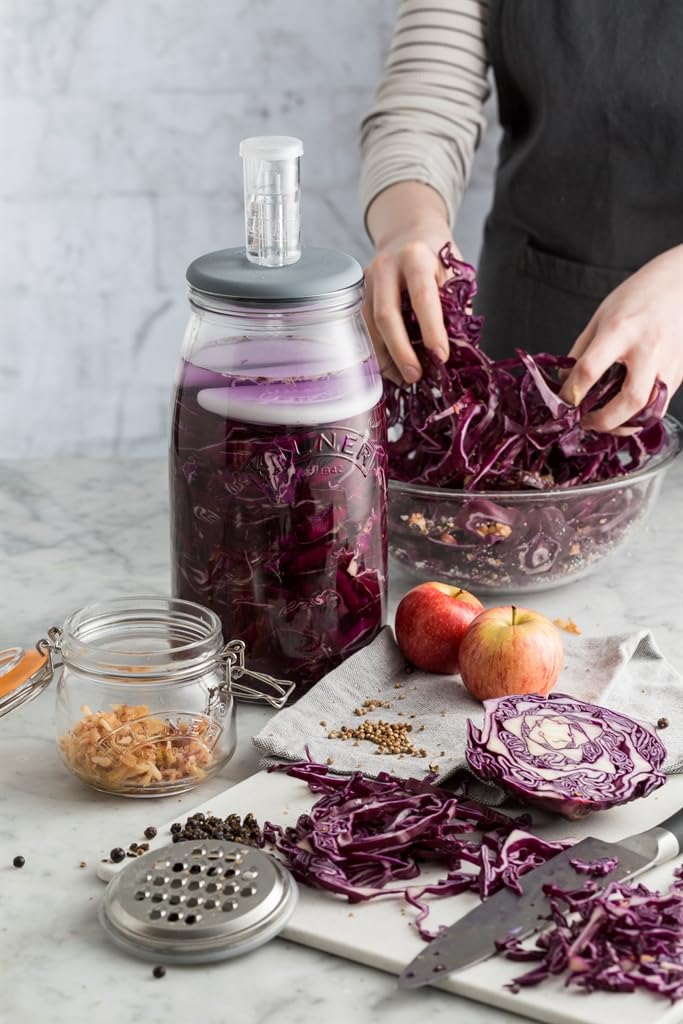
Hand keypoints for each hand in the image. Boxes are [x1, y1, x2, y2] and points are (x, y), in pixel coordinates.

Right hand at [364, 182, 454, 385]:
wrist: (410, 236)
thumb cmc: (437, 260)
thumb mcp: (454, 275)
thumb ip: (455, 310)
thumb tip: (456, 353)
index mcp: (415, 257)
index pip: (422, 296)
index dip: (431, 329)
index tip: (441, 356)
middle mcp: (385, 267)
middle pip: (386, 315)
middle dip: (401, 350)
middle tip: (416, 376)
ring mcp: (367, 282)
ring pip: (370, 326)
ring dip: (386, 357)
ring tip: (404, 379)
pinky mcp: (358, 296)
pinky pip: (364, 330)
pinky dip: (378, 352)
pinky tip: (392, 369)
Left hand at [559, 245, 682, 430]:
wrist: (681, 283)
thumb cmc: (638, 296)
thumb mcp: (601, 316)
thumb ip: (582, 351)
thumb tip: (565, 384)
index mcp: (621, 330)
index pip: (590, 370)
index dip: (571, 393)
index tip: (562, 402)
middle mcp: (647, 349)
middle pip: (629, 400)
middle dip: (603, 421)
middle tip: (585, 422)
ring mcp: (668, 363)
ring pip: (649, 410)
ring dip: (624, 426)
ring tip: (605, 424)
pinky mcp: (678, 374)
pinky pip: (659, 406)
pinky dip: (640, 418)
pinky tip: (624, 416)